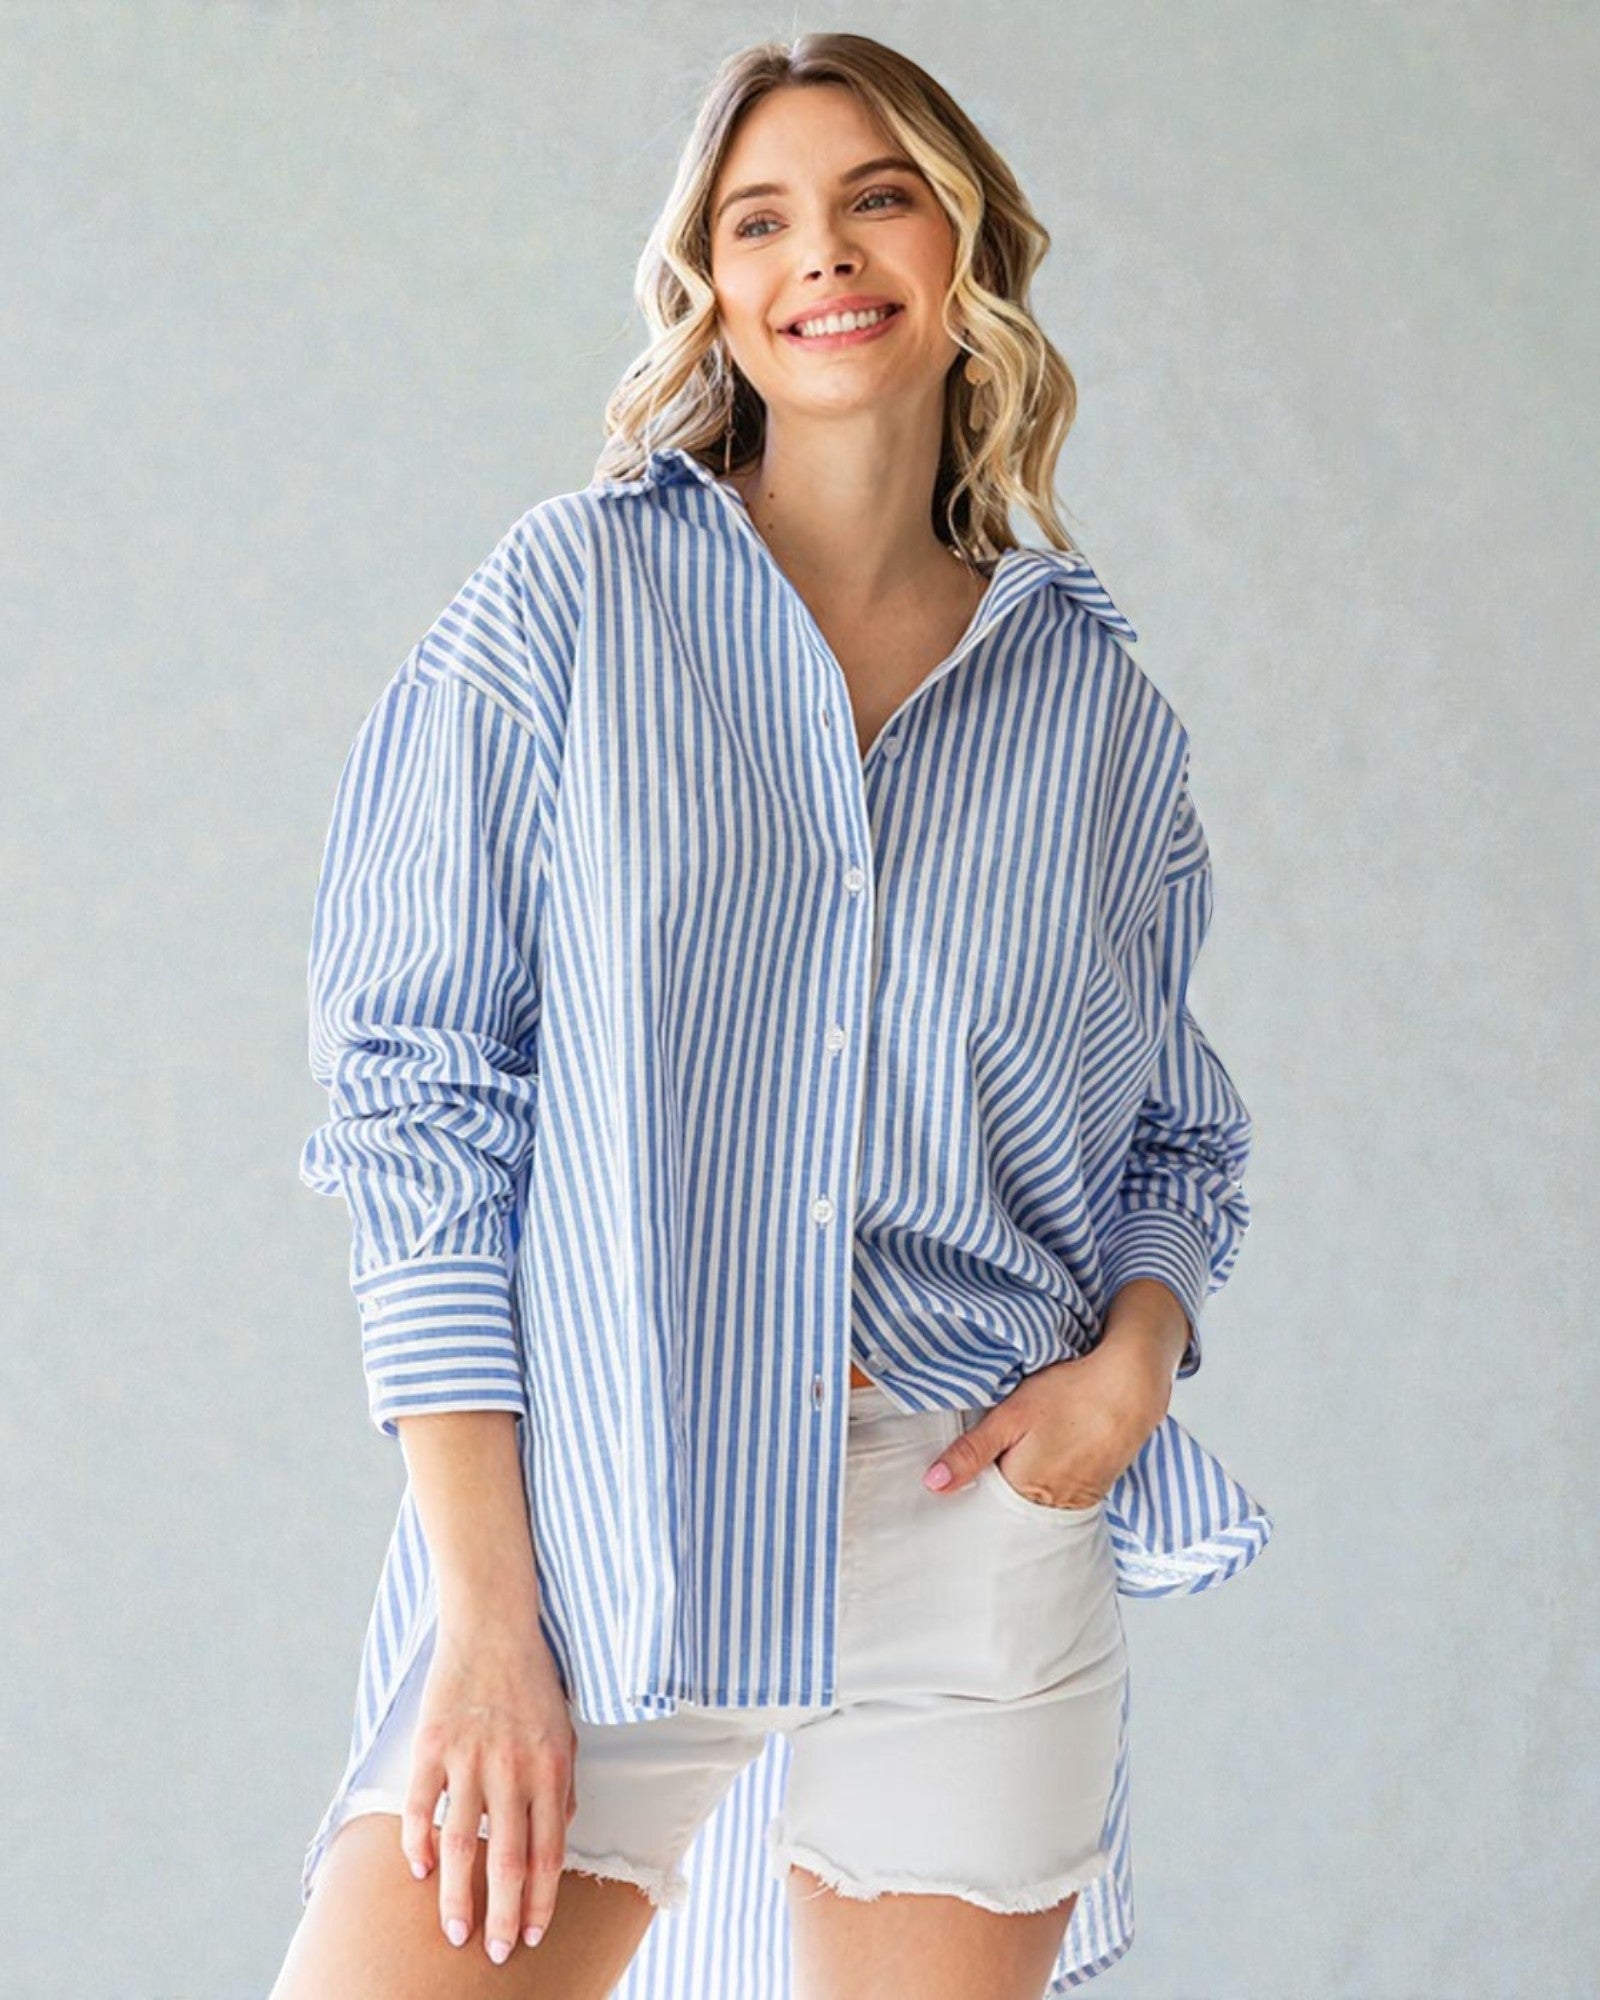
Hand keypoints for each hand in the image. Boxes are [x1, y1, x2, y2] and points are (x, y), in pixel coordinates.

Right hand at [403, 1603, 577, 1962]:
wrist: (492, 1625)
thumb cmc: (532, 1681)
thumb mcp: (564, 1731)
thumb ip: (562, 1784)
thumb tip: (559, 1834)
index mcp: (551, 1768)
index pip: (548, 1853)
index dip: (539, 1901)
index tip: (530, 1934)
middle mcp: (512, 1770)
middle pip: (506, 1861)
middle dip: (502, 1917)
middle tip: (494, 1954)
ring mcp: (469, 1759)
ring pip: (459, 1846)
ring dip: (456, 1896)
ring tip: (456, 1931)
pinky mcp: (432, 1746)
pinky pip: (421, 1808)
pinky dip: (417, 1845)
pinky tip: (417, 1871)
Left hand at [922, 1341, 1170, 1505]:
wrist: (1131, 1388)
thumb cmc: (1069, 1396)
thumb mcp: (1011, 1416)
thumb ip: (972, 1452)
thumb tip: (932, 1485)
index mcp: (1023, 1491)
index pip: (983, 1508)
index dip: (967, 1491)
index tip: (954, 1479)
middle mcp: (1051, 1507)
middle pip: (1010, 1510)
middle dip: (994, 1493)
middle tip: (988, 1462)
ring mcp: (1077, 1502)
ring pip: (1035, 1505)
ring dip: (1022, 1488)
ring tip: (1019, 1457)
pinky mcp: (1095, 1491)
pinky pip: (1061, 1499)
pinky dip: (1047, 1486)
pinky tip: (1047, 1459)